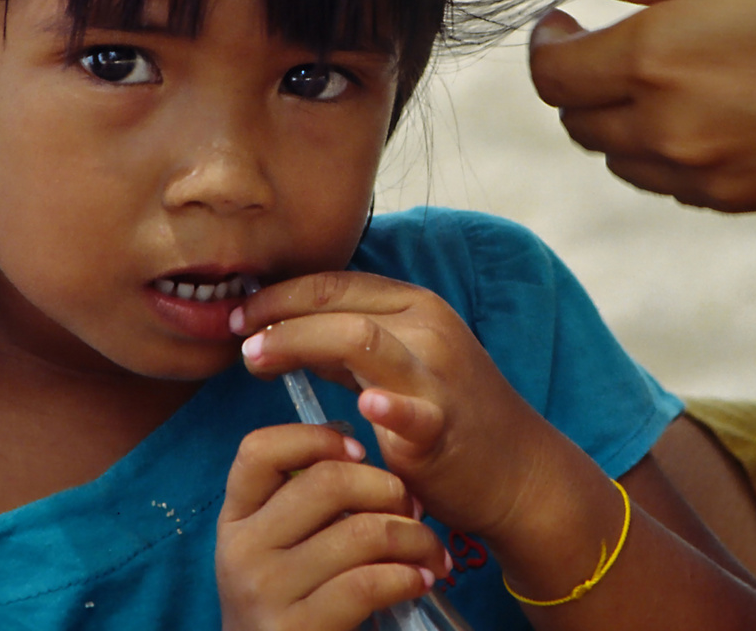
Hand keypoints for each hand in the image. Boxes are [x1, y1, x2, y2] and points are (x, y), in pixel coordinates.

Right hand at [216, 422, 447, 629]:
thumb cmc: (290, 603)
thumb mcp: (274, 550)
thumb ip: (302, 506)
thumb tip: (366, 462)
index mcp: (236, 518)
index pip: (259, 449)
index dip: (316, 437)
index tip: (359, 453)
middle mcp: (241, 550)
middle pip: (327, 482)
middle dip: (388, 487)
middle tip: (413, 507)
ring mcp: (265, 592)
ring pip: (361, 532)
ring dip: (414, 536)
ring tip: (431, 551)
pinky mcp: (297, 630)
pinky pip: (368, 583)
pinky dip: (407, 576)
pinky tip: (420, 579)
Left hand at [230, 272, 567, 545]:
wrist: (520, 472)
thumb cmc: (449, 415)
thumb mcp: (396, 364)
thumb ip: (341, 347)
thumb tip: (276, 330)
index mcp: (414, 306)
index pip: (334, 282)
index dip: (280, 294)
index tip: (238, 313)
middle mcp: (428, 327)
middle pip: (338, 304)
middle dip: (277, 315)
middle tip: (234, 334)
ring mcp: (439, 374)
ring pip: (361, 340)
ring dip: (298, 343)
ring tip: (255, 359)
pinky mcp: (447, 425)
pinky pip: (415, 410)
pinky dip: (389, 407)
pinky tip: (365, 408)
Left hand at [530, 0, 755, 212]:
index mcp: (664, 60)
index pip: (553, 72)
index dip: (549, 41)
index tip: (569, 13)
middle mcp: (671, 131)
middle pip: (576, 119)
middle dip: (579, 76)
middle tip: (616, 34)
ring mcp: (707, 177)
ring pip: (617, 155)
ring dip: (618, 114)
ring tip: (667, 67)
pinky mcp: (743, 202)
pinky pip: (667, 182)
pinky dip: (663, 147)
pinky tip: (710, 106)